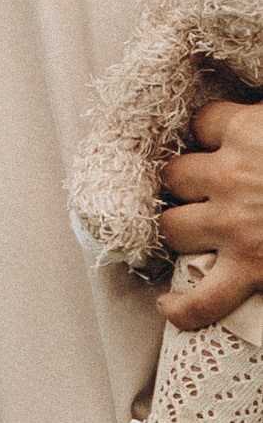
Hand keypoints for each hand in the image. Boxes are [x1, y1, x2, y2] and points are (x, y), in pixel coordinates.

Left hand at [155, 96, 262, 325]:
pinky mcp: (251, 269)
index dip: (210, 133)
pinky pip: (202, 297)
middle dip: (189, 182)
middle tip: (210, 189)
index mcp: (249, 131)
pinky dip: (183, 308)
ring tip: (195, 231)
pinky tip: (169, 305)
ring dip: (180, 229)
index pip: (203, 122)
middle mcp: (231, 175)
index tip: (222, 142)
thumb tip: (255, 114)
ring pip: (172, 227)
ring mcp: (236, 226)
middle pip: (175, 174)